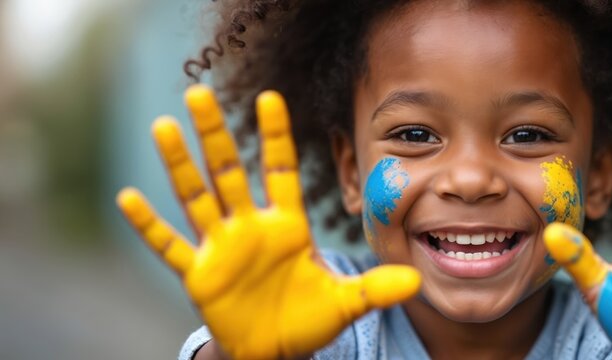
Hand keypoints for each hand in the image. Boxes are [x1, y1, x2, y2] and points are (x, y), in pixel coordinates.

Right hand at [116, 85, 420, 358]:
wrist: (274, 352)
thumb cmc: (308, 320)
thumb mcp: (346, 302)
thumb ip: (375, 287)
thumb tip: (416, 280)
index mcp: (287, 225)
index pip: (281, 170)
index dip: (276, 136)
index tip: (271, 98)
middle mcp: (251, 228)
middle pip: (230, 172)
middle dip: (216, 135)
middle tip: (200, 92)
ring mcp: (222, 248)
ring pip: (197, 198)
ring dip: (179, 165)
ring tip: (164, 126)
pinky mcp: (199, 275)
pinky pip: (171, 246)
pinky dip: (150, 225)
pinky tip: (128, 198)